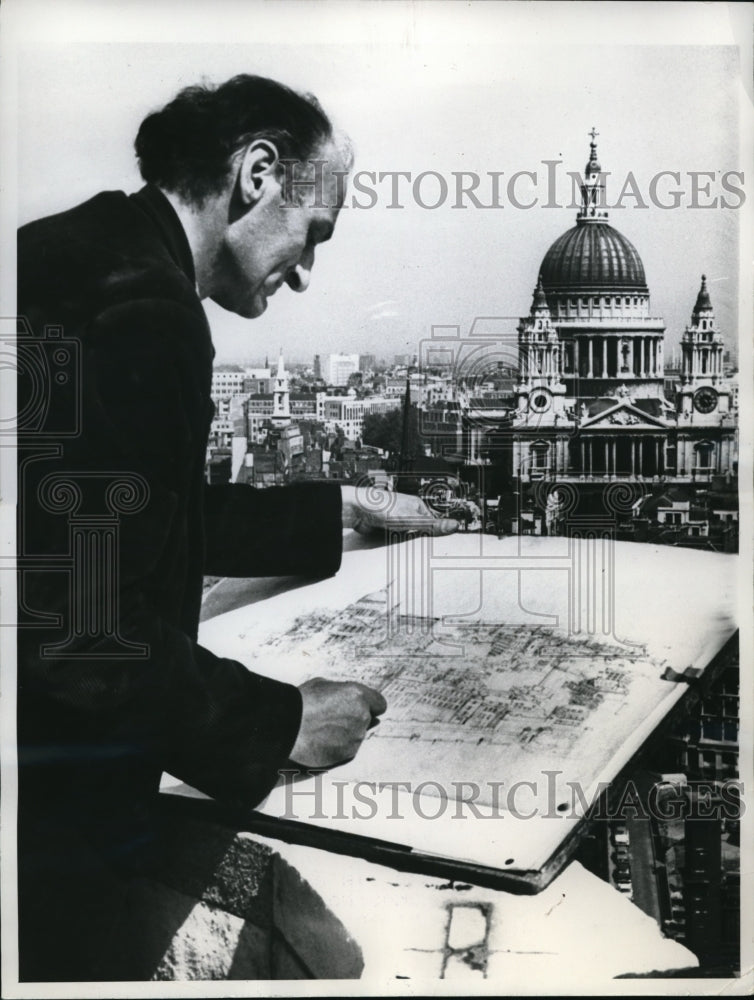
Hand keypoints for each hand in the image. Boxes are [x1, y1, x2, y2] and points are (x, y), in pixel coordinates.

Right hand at [289, 677, 386, 767]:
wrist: (287, 726)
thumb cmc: (302, 702)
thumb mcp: (323, 685)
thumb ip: (342, 692)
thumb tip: (347, 697)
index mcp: (358, 696)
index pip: (380, 704)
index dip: (371, 706)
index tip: (362, 707)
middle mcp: (362, 717)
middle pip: (368, 720)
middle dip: (355, 719)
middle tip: (334, 717)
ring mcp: (355, 738)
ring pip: (357, 735)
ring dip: (346, 733)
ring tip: (323, 729)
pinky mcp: (347, 754)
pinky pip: (348, 749)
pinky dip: (339, 746)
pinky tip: (322, 740)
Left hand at [341, 485, 458, 535]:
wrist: (355, 511)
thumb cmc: (381, 507)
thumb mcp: (412, 519)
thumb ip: (434, 526)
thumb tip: (455, 525)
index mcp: (416, 505)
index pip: (432, 522)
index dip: (434, 534)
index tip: (439, 545)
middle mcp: (405, 511)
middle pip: (418, 531)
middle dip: (416, 540)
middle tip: (417, 547)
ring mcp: (394, 519)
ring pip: (404, 537)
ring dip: (402, 542)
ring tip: (401, 544)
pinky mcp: (383, 527)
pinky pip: (391, 540)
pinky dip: (391, 543)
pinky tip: (391, 545)